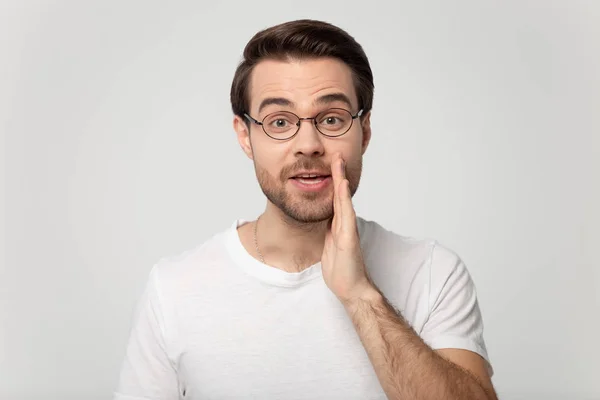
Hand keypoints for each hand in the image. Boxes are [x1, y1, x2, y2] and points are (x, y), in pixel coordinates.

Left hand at [321, 153, 373, 303]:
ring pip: (343, 199)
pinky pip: (345, 214)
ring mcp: (347, 229)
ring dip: (341, 180)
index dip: (333, 181)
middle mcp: (344, 224)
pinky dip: (344, 198)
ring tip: (339, 161)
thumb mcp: (329, 245)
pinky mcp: (348, 238)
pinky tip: (342, 185)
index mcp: (338, 225)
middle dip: (338, 174)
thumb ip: (328, 231)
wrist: (350, 288)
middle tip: (336, 154)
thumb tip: (322, 220)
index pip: (335, 198)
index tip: (331, 164)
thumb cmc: (341, 269)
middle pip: (340, 194)